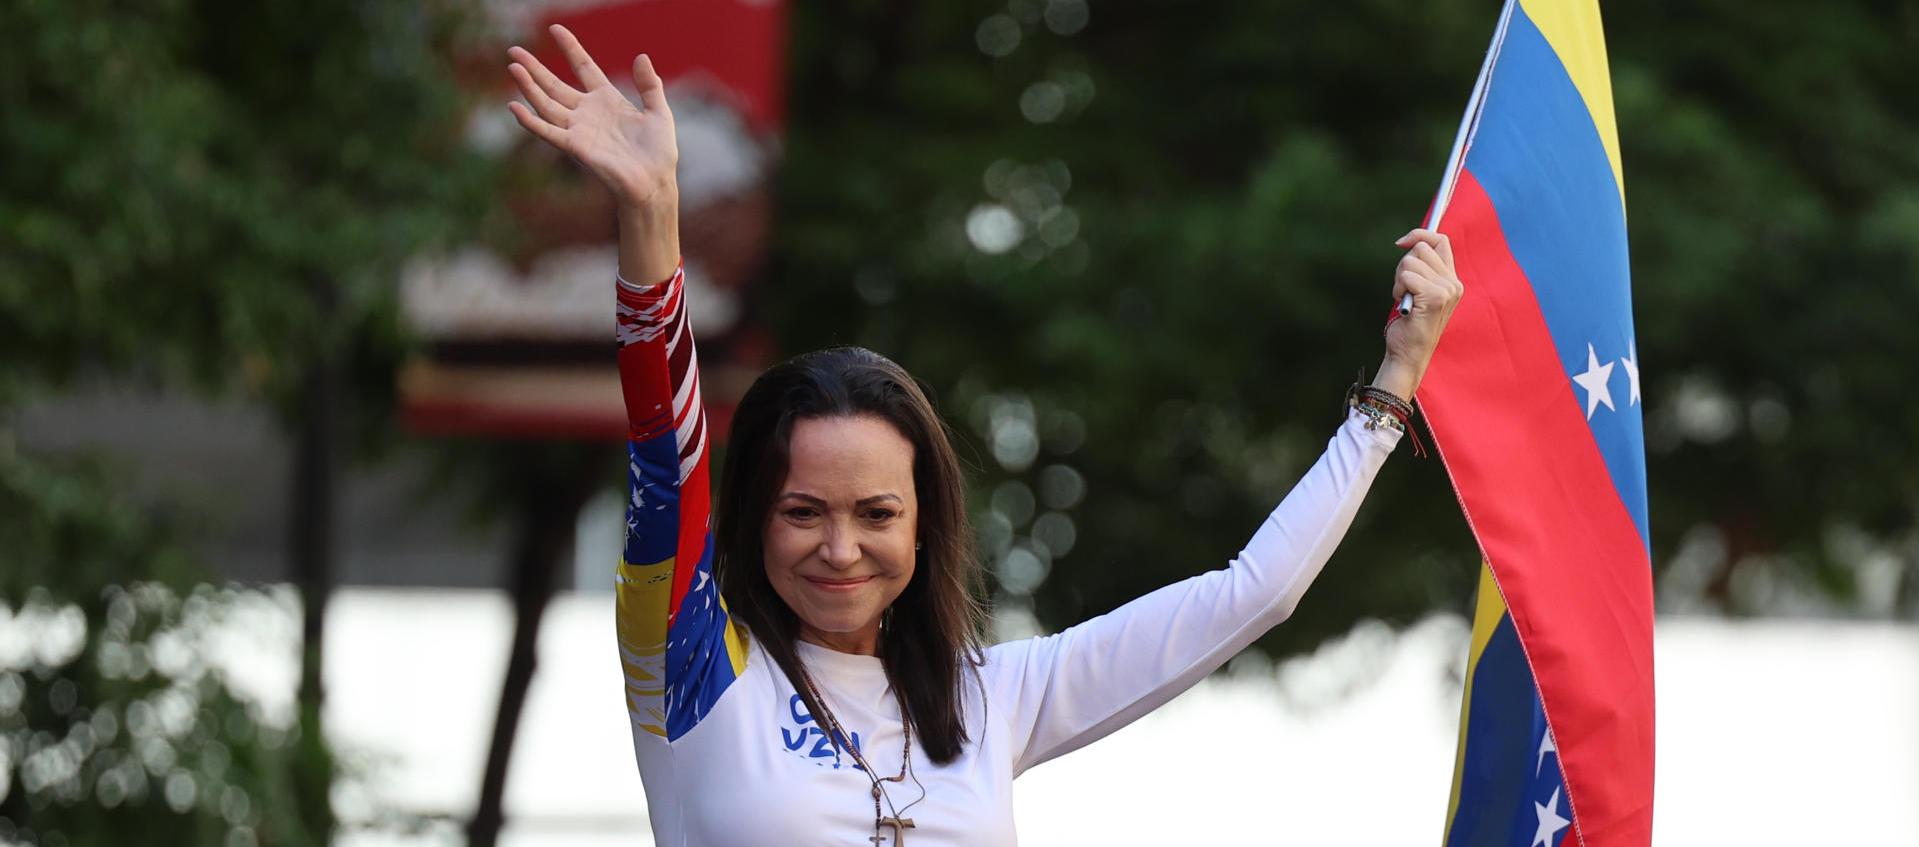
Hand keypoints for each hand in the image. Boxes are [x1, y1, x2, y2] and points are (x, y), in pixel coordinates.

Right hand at [506, 25, 677, 209]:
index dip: (570, 47)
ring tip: (513, 68)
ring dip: (529, 87)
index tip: (555, 28)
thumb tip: (641, 56)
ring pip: (547, 104)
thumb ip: (650, 85)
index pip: (584, 66)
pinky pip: (548, 131)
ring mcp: (579, 129)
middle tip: (513, 51)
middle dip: (534, 68)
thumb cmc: (658, 151)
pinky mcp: (575, 147)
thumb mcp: (659, 111)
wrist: (655, 182)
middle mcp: (588, 112)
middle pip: (555, 85)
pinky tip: (514, 107)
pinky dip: (531, 121)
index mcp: (607, 100)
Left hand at [1373, 228, 1463, 399]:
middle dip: (1404, 265)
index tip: (1401, 243)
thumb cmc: (1410, 326)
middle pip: (1422, 248)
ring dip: (1399, 280)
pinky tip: (1404, 305)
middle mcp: (1453, 283)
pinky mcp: (1435, 297)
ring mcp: (1447, 290)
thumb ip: (1422, 270)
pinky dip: (1398, 289)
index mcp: (1452, 281)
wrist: (1409, 355)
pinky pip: (1407, 276)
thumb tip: (1410, 242)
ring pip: (1411, 262)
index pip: (1441, 241)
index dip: (1420, 235)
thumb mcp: (1418, 293)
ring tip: (1405, 300)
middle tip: (1403, 289)